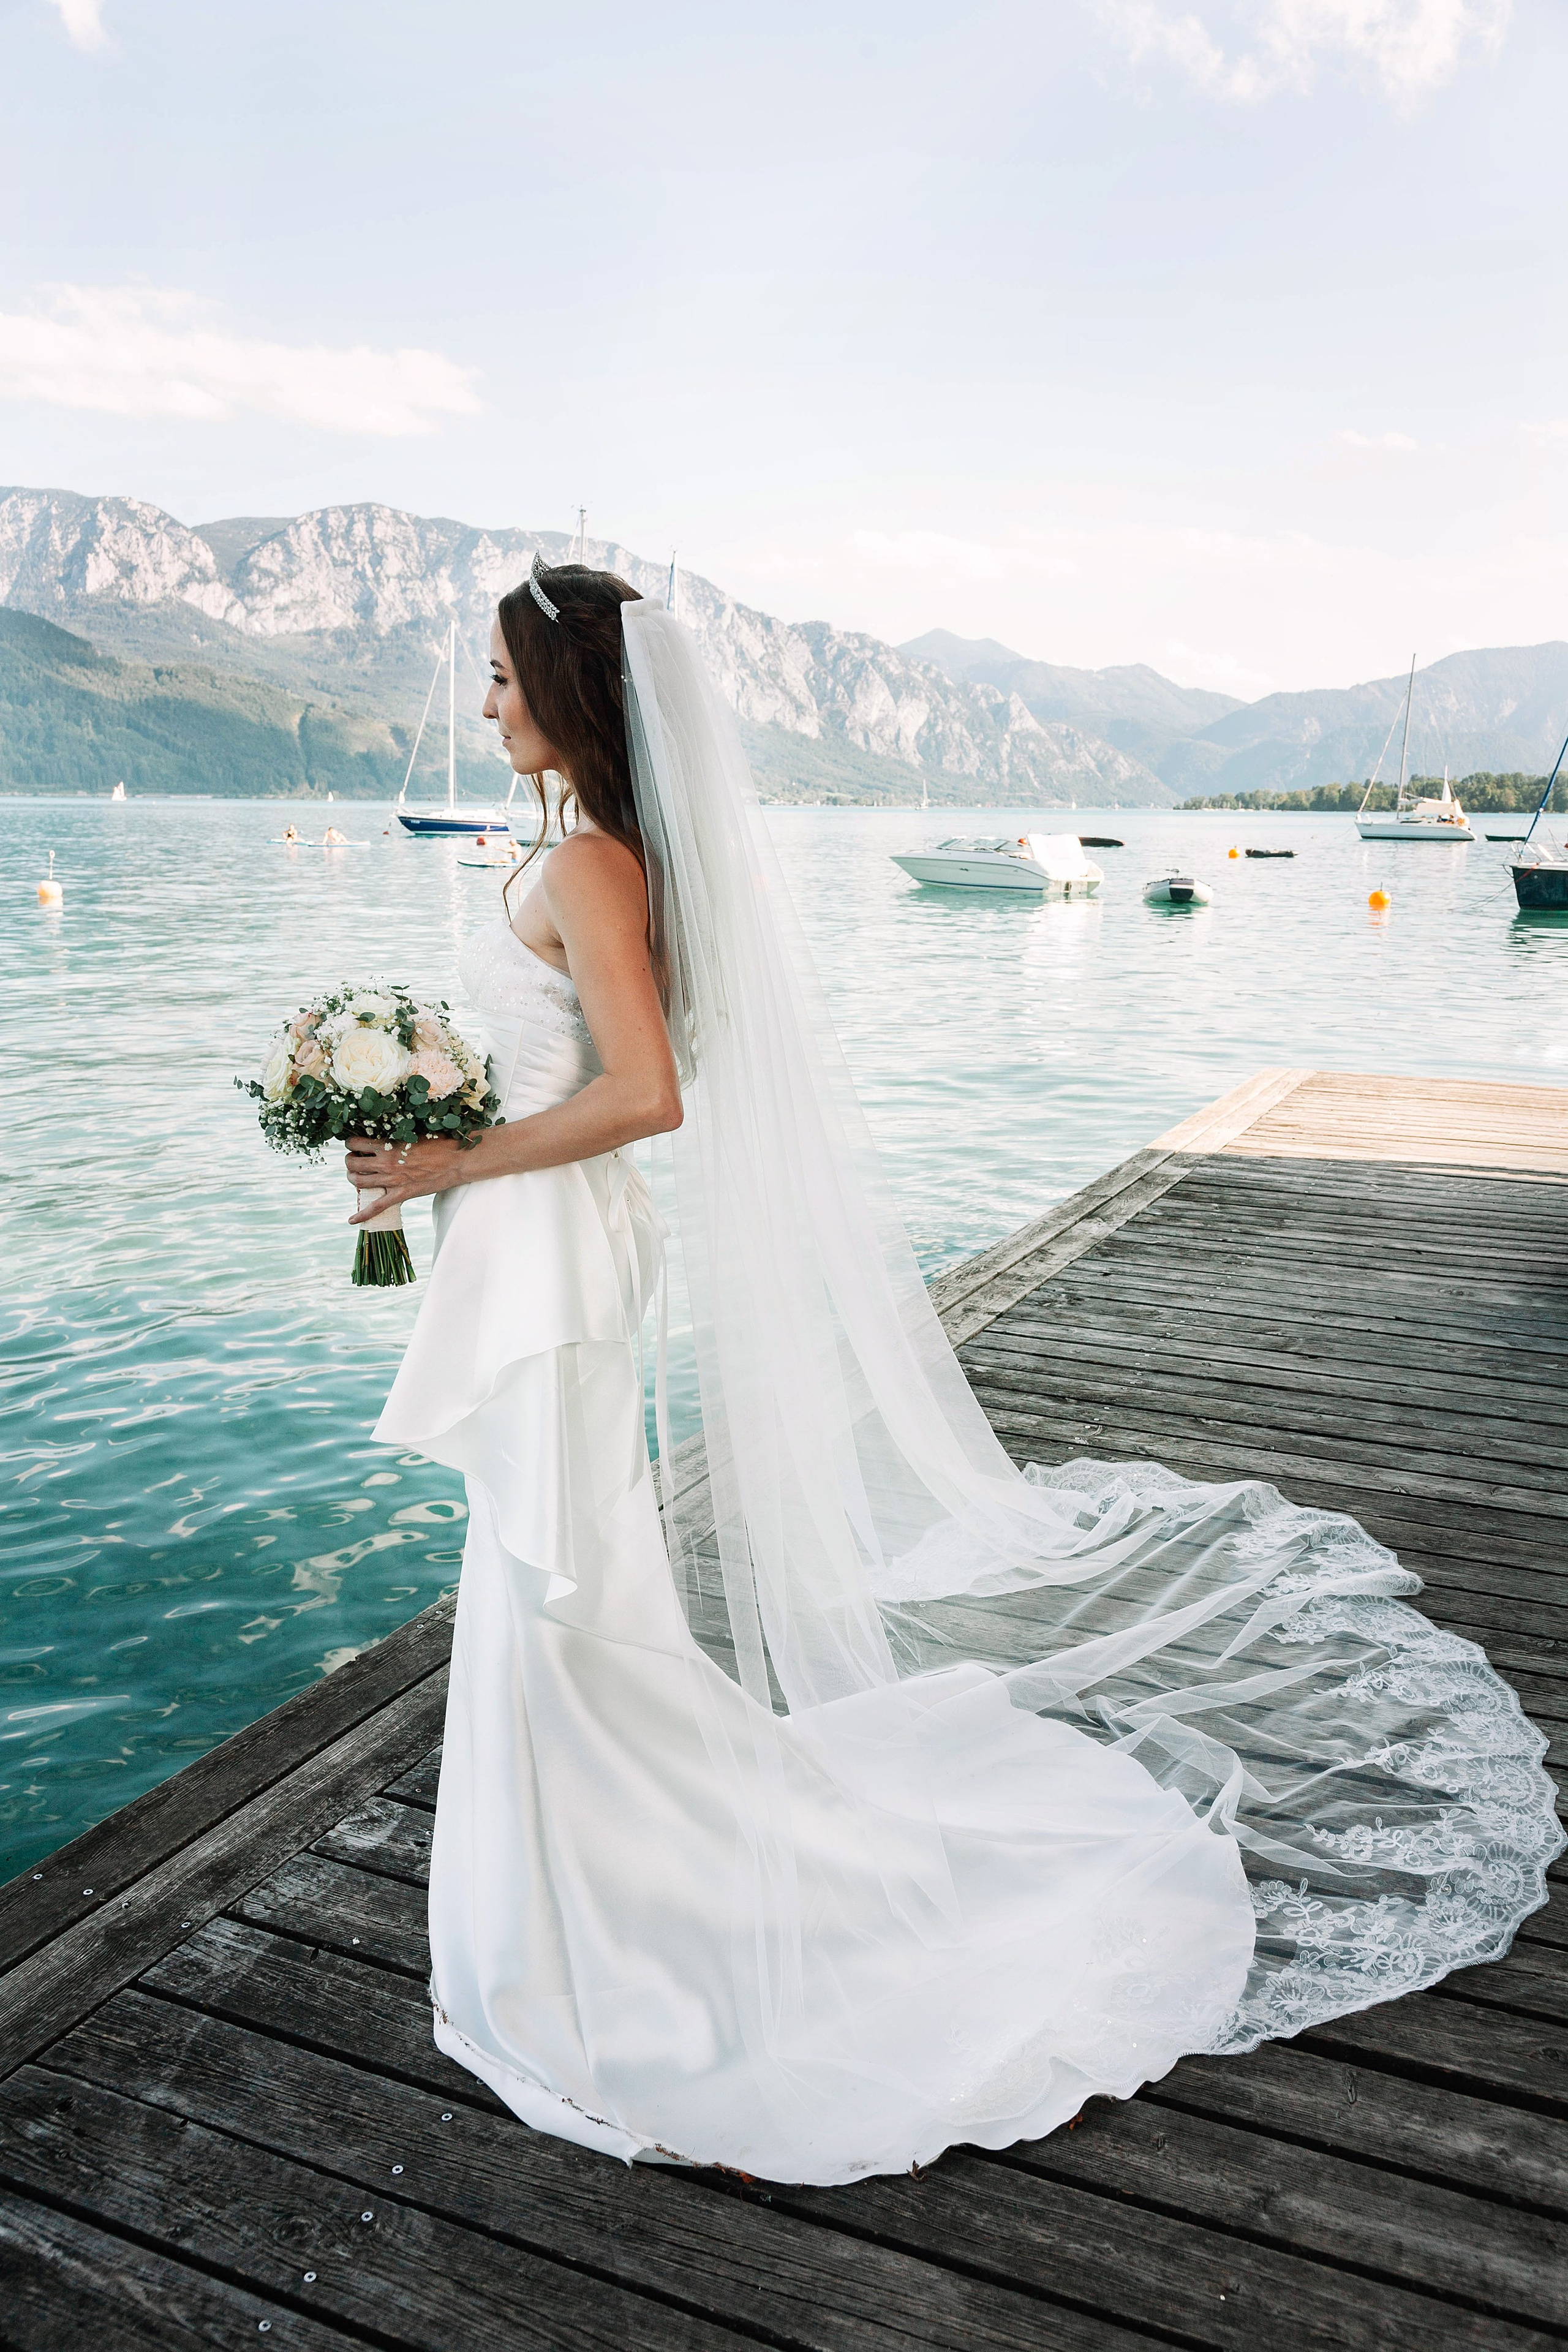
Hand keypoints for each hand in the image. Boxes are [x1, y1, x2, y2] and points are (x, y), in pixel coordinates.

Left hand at [344, 1133, 471, 1222]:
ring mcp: (392, 1180)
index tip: (353, 1144)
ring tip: (355, 1176)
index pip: (356, 1143)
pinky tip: (351, 1220)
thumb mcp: (413, 1133)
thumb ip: (396, 1136)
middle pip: (353, 1164)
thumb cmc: (438, 1143)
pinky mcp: (401, 1194)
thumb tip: (384, 1134)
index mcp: (388, 1145)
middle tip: (353, 1159)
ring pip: (358, 1182)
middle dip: (349, 1161)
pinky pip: (377, 1207)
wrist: (456, 1160)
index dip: (350, 1143)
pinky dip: (362, 1214)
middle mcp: (386, 1163)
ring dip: (352, 1178)